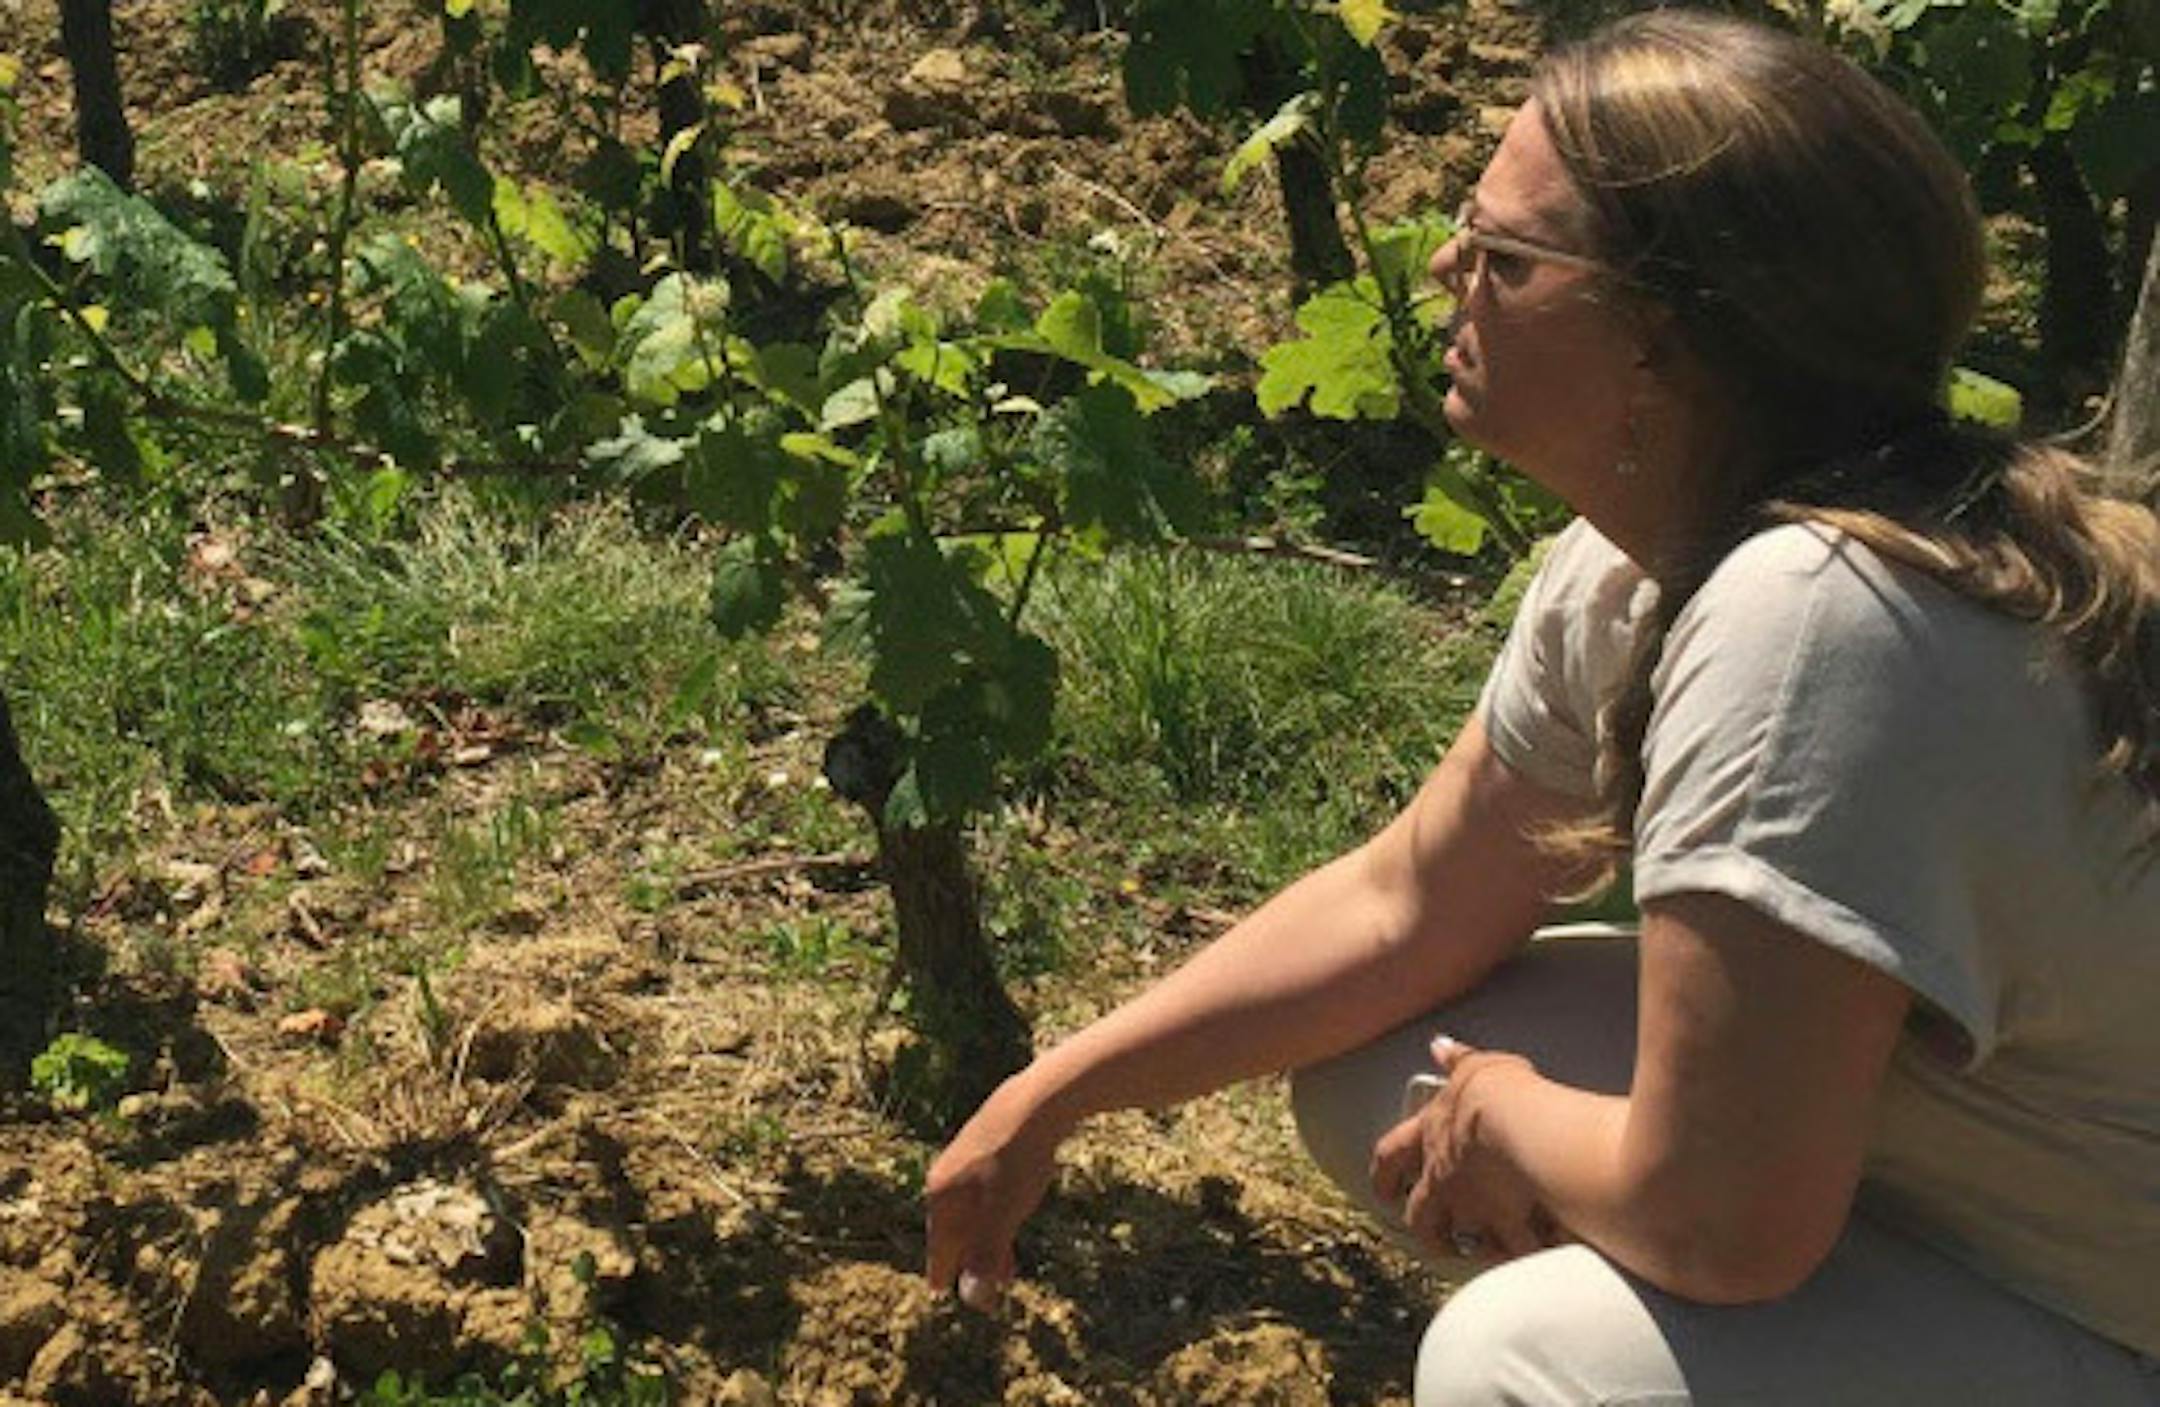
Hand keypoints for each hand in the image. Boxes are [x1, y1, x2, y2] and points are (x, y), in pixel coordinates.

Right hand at [924, 1072, 1066, 1310]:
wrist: (1037, 1102)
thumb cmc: (1017, 1161)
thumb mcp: (1003, 1215)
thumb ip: (985, 1255)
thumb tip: (971, 1297)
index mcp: (942, 1194)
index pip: (938, 1244)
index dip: (944, 1270)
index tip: (939, 1290)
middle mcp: (946, 1175)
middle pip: (955, 1228)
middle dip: (971, 1258)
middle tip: (986, 1285)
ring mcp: (965, 1158)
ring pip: (973, 1209)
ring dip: (988, 1238)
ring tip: (1008, 1261)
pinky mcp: (986, 1144)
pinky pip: (985, 1190)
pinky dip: (995, 1213)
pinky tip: (1010, 1213)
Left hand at [1368, 1035, 1555, 1263]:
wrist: (1526, 1133)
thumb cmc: (1500, 1096)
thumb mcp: (1477, 1067)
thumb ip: (1458, 1060)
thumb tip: (1440, 1046)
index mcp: (1432, 1137)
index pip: (1392, 1156)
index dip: (1384, 1173)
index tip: (1381, 1187)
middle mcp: (1443, 1180)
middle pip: (1419, 1215)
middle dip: (1422, 1229)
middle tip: (1429, 1240)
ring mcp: (1471, 1211)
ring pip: (1460, 1240)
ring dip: (1469, 1247)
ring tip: (1484, 1253)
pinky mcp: (1503, 1232)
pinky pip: (1506, 1254)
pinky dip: (1515, 1256)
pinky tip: (1527, 1257)